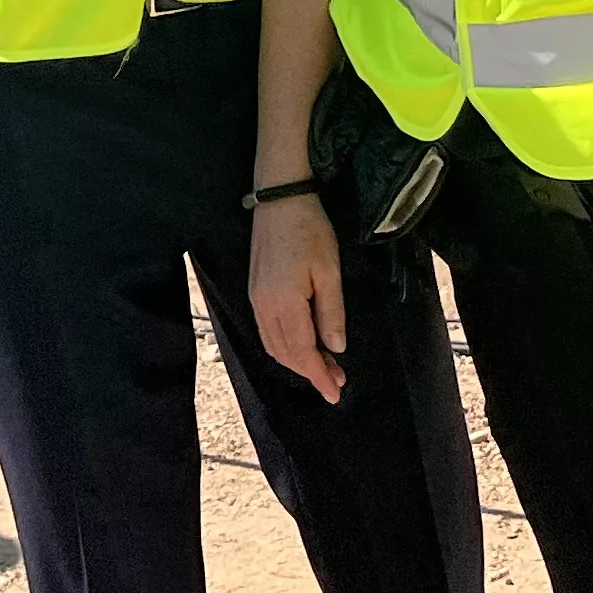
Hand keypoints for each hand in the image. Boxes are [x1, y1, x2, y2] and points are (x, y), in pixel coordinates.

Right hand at [245, 186, 347, 405]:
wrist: (280, 199)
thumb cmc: (310, 230)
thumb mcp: (329, 271)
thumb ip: (331, 313)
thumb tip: (335, 349)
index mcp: (284, 302)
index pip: (302, 351)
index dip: (319, 375)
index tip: (335, 393)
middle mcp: (264, 306)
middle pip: (285, 353)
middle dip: (310, 372)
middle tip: (337, 381)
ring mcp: (256, 299)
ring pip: (273, 345)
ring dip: (297, 361)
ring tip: (324, 368)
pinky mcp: (255, 291)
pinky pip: (266, 332)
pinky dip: (284, 347)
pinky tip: (301, 346)